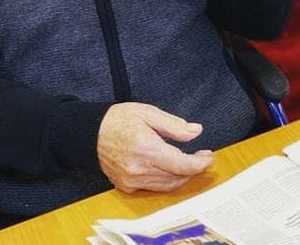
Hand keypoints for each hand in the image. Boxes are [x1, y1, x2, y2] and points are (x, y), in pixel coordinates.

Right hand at [96, 103, 213, 192]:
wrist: (90, 133)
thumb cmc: (119, 119)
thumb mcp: (149, 113)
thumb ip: (174, 125)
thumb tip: (196, 131)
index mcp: (147, 149)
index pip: (181, 164)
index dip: (199, 163)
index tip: (209, 157)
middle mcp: (139, 169)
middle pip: (176, 177)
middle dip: (194, 169)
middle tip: (203, 157)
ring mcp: (131, 180)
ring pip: (166, 185)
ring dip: (182, 176)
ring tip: (190, 161)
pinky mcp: (126, 186)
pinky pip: (153, 187)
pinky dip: (166, 180)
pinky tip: (171, 167)